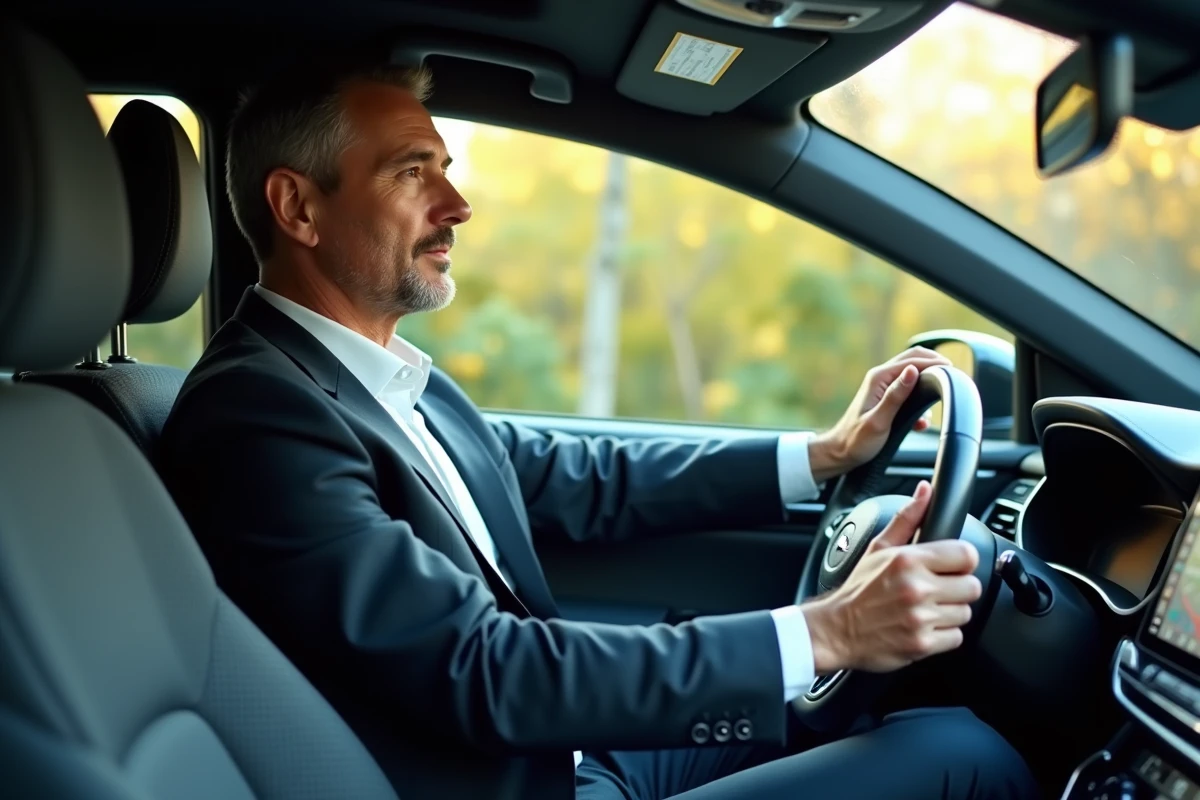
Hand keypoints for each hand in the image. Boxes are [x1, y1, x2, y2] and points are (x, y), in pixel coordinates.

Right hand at [802, 481, 980, 673]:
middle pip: (972, 586)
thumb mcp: (879, 548)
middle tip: (937, 591)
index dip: (962, 561)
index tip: (952, 567)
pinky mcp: (923, 643)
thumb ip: (907, 518)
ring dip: (950, 613)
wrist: (836, 630)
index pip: (967, 554)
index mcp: (908, 560)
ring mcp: (920, 617)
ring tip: (927, 609)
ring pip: (965, 613)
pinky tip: (925, 627)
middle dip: (957, 589)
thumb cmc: (859, 589)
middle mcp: (916, 588)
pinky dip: (943, 635)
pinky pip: (956, 637)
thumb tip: (926, 490)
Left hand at [807, 347, 950, 482]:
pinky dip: (921, 401)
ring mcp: (883, 387)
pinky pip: (909, 391)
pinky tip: (922, 421)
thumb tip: (913, 371)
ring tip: (938, 400)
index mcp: (878, 379)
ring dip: (928, 383)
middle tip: (953, 378)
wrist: (841, 453)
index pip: (912, 361)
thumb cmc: (856, 440)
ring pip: (913, 375)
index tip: (954, 372)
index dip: (935, 363)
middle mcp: (880, 378)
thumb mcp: (879, 420)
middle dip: (934, 365)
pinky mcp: (886, 399)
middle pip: (913, 359)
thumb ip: (896, 395)